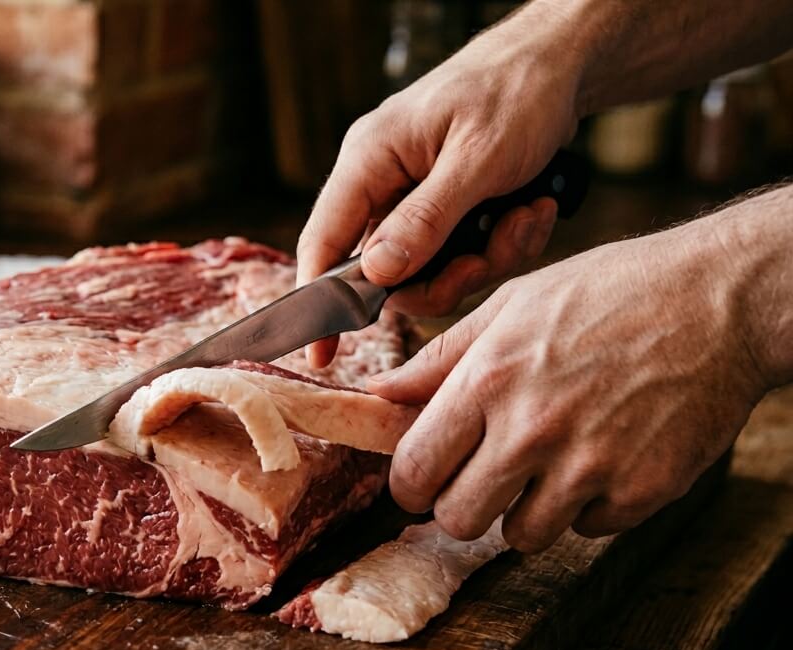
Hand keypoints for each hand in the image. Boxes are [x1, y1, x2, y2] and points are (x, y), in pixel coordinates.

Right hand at [297, 19, 583, 366]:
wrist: (562, 62)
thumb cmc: (516, 92)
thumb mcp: (476, 160)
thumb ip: (425, 220)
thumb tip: (376, 276)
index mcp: (369, 161)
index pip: (324, 242)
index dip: (318, 303)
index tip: (321, 355)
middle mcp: (383, 183)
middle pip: (387, 271)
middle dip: (446, 276)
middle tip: (488, 257)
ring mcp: (415, 198)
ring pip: (432, 269)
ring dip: (486, 257)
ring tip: (527, 216)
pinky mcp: (447, 208)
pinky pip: (462, 254)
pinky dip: (503, 242)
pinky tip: (533, 208)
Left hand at [365, 216, 776, 552]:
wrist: (720, 299)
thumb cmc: (611, 292)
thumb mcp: (512, 304)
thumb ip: (440, 359)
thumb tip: (379, 393)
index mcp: (489, 380)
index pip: (414, 471)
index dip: (410, 485)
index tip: (423, 481)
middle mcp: (533, 429)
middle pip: (459, 519)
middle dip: (463, 505)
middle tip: (484, 479)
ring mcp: (590, 466)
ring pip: (522, 536)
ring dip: (527, 510)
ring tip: (550, 464)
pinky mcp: (643, 490)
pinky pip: (589, 529)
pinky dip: (590, 506)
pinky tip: (604, 457)